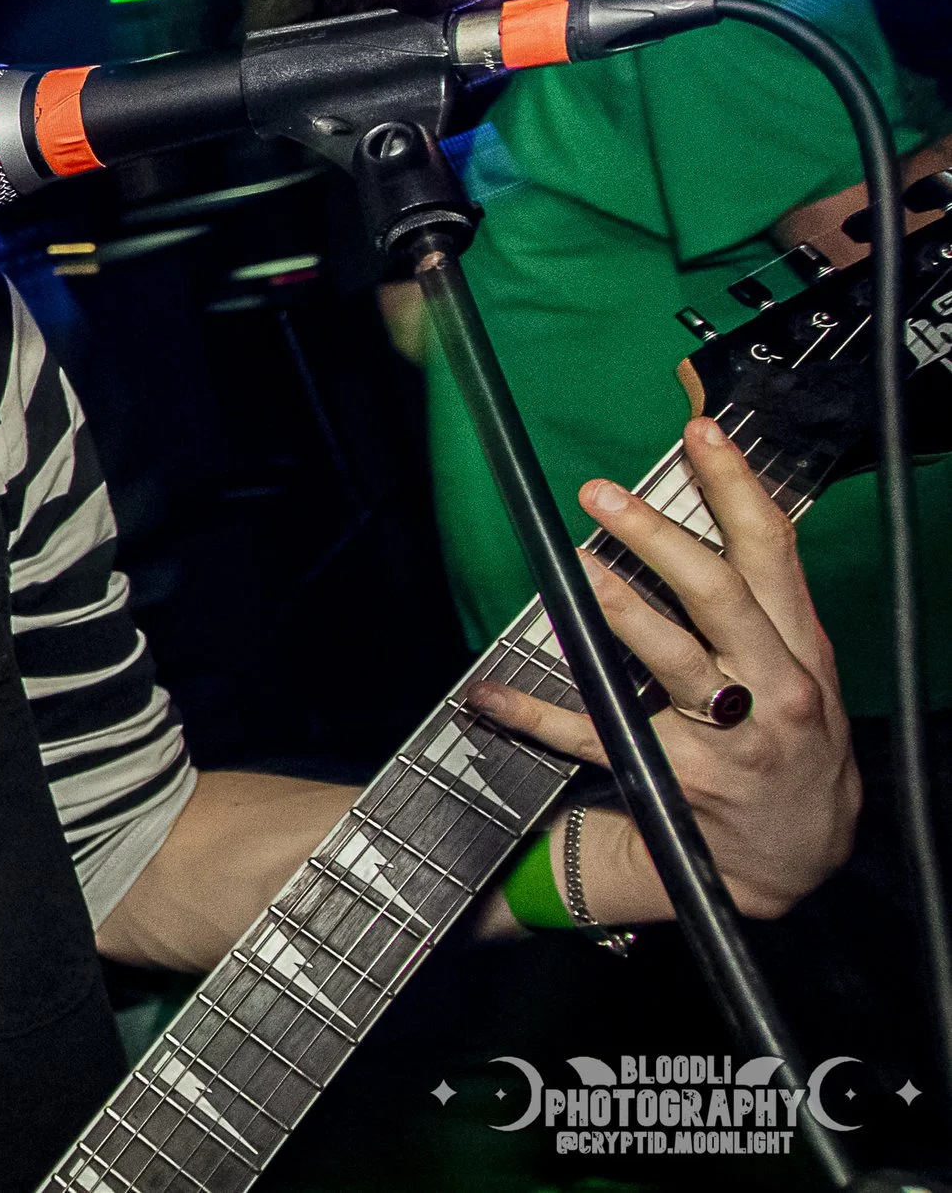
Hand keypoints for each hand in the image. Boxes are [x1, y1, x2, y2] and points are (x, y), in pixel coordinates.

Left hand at [463, 416, 860, 922]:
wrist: (799, 857)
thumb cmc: (793, 743)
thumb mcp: (802, 669)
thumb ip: (760, 602)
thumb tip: (701, 513)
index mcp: (800, 647)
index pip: (772, 550)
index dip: (734, 488)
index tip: (698, 436)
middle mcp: (772, 686)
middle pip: (717, 593)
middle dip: (659, 538)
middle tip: (602, 494)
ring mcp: (728, 736)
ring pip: (669, 658)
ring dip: (617, 609)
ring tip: (574, 570)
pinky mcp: (678, 779)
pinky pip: (596, 735)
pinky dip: (536, 712)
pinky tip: (489, 691)